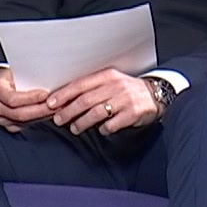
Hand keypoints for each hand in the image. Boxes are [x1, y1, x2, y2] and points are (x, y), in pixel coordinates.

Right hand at [0, 67, 53, 132]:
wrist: (4, 83)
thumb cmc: (13, 75)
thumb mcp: (18, 71)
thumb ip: (29, 77)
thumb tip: (48, 80)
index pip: (12, 99)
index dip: (30, 98)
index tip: (46, 94)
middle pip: (19, 114)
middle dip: (40, 110)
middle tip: (56, 105)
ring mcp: (1, 118)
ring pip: (24, 122)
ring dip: (42, 116)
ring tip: (57, 109)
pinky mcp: (9, 126)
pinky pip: (26, 126)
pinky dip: (39, 119)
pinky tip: (49, 114)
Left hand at [45, 68, 160, 134]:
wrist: (156, 94)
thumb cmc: (126, 90)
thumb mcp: (109, 82)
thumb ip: (90, 89)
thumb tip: (64, 100)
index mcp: (106, 76)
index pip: (80, 85)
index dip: (63, 95)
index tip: (50, 103)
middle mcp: (115, 86)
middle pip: (85, 100)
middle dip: (68, 111)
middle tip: (58, 119)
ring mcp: (125, 100)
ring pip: (96, 113)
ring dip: (82, 123)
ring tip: (74, 128)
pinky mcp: (133, 113)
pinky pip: (112, 124)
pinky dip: (104, 129)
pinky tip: (101, 130)